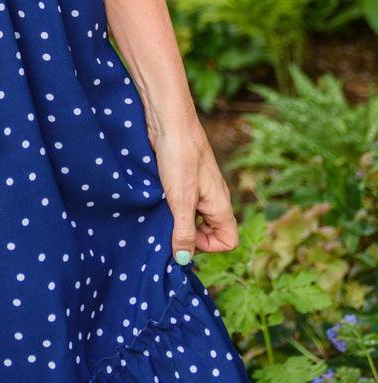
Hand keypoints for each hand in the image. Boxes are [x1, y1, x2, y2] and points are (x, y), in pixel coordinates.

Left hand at [151, 115, 238, 262]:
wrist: (168, 121)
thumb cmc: (180, 157)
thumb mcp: (181, 200)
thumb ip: (184, 231)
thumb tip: (183, 260)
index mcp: (221, 205)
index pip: (228, 240)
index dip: (207, 246)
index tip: (184, 236)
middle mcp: (213, 198)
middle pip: (209, 231)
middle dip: (188, 235)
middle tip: (166, 226)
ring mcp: (198, 188)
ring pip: (192, 217)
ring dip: (176, 220)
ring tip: (159, 212)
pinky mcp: (182, 179)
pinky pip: (181, 202)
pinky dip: (169, 205)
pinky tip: (155, 199)